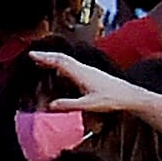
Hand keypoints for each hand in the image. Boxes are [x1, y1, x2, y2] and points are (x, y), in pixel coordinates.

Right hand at [31, 49, 148, 116]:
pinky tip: (61, 73)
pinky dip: (62, 66)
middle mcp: (84, 69)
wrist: (129, 95)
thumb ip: (69, 105)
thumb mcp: (89, 105)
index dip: (44, 58)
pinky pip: (73, 66)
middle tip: (33, 56)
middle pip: (62, 59)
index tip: (31, 54)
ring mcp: (88, 70)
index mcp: (81, 73)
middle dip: (47, 56)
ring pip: (68, 62)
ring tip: (42, 62)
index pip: (59, 62)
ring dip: (54, 60)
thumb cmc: (112, 99)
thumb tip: (50, 106)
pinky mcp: (92, 74)